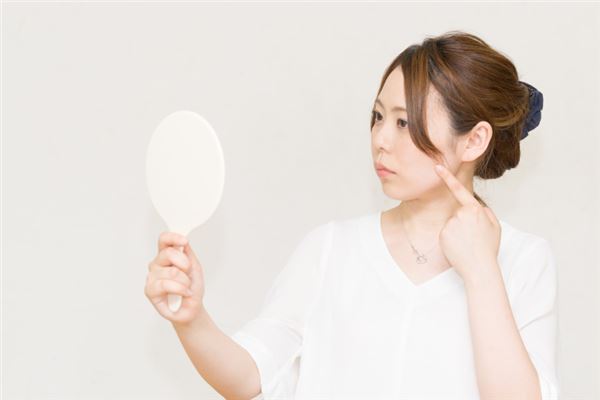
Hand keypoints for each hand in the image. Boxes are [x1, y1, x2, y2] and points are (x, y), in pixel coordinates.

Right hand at [145, 232, 206, 324]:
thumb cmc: (192, 287)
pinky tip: (184, 293)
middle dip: (185, 264)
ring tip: (186, 287)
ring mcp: (152, 277)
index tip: (184, 241)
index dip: (173, 237)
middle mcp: (157, 264)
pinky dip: (179, 289)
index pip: (164, 240)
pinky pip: (164, 285)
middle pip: (168, 253)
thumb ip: (188, 253)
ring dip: (185, 281)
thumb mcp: (194, 267)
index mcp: (166, 255)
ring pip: (171, 271)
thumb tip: (183, 242)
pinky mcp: (149, 290)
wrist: (192, 307)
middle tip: (188, 273)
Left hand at [434, 164, 500, 281]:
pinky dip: (451, 239)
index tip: (437, 167)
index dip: (447, 177)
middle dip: (464, 222)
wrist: (479, 268)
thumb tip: (476, 207)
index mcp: (474, 209)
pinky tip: (459, 247)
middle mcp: (460, 214)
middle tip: (474, 237)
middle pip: (458, 213)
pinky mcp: (443, 234)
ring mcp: (450, 224)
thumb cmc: (488, 247)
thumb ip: (485, 212)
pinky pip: (446, 233)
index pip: (459, 190)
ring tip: (467, 243)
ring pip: (452, 223)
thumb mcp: (495, 225)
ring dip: (458, 232)